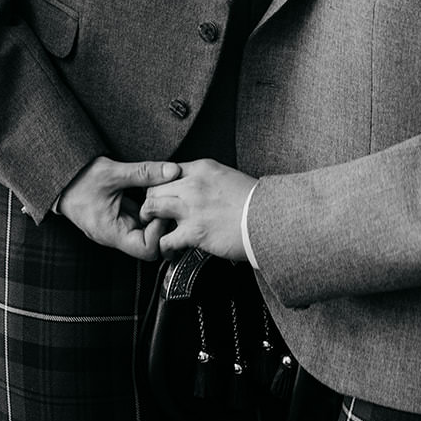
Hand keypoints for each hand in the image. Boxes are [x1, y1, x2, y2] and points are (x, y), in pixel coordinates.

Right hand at [57, 156, 174, 260]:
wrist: (58, 176)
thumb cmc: (78, 179)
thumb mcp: (113, 173)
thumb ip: (144, 172)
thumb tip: (173, 171)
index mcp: (111, 233)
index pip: (147, 249)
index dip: (159, 231)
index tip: (160, 209)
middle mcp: (114, 234)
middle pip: (149, 242)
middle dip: (160, 222)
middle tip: (164, 200)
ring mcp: (115, 226)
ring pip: (144, 229)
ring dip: (154, 213)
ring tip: (158, 193)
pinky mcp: (116, 216)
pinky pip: (137, 217)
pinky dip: (146, 206)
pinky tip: (149, 190)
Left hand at [140, 159, 256, 260]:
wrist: (269, 218)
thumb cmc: (256, 202)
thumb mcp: (230, 178)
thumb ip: (209, 181)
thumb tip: (200, 190)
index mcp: (203, 168)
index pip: (167, 171)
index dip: (161, 185)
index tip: (162, 196)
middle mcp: (193, 184)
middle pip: (154, 188)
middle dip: (151, 202)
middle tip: (154, 215)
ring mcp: (192, 207)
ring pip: (152, 208)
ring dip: (151, 221)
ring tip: (155, 231)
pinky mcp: (193, 231)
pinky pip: (164, 240)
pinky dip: (163, 248)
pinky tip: (169, 252)